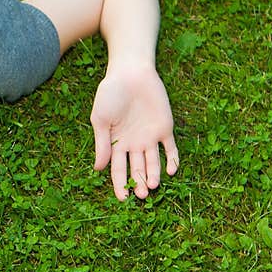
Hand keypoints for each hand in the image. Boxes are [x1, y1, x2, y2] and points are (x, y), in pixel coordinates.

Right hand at [90, 65, 178, 199]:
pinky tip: (171, 171)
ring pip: (154, 162)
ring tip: (153, 186)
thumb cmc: (110, 94)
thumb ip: (102, 144)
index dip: (120, 184)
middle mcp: (134, 144)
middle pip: (137, 169)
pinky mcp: (166, 128)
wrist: (130, 73)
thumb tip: (98, 169)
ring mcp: (150, 137)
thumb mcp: (100, 120)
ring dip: (154, 175)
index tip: (122, 198)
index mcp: (116, 143)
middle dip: (139, 183)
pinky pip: (171, 148)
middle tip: (141, 195)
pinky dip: (172, 160)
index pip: (118, 169)